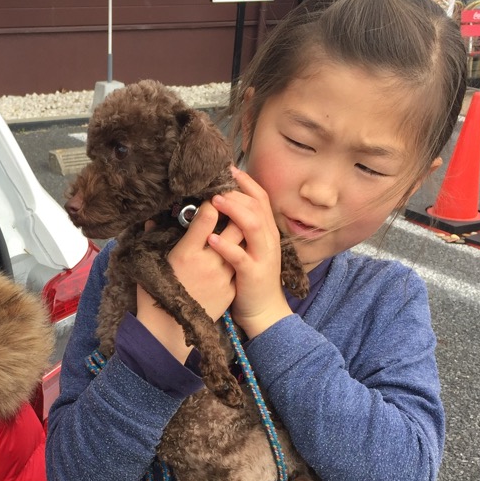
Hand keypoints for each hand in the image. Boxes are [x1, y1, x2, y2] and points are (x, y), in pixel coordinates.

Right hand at [136, 205, 243, 362]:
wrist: (167, 332)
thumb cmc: (154, 296)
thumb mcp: (149, 264)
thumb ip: (153, 238)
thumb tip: (152, 218)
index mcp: (186, 253)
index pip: (209, 215)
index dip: (213, 200)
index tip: (211, 195)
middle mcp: (209, 262)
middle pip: (235, 224)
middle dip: (235, 209)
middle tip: (230, 202)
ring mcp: (223, 276)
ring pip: (243, 242)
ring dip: (241, 230)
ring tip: (235, 222)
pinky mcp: (231, 289)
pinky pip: (239, 264)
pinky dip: (238, 253)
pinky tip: (232, 249)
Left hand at [207, 168, 292, 338]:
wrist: (263, 312)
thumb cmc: (250, 278)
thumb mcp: (249, 249)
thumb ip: (241, 229)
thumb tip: (223, 206)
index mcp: (266, 232)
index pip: (260, 198)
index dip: (245, 182)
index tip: (228, 168)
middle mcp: (268, 241)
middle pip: (257, 207)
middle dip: (237, 192)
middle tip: (216, 182)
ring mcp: (262, 257)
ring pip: (253, 226)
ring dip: (234, 211)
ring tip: (214, 201)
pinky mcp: (253, 275)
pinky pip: (240, 257)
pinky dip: (226, 246)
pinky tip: (211, 238)